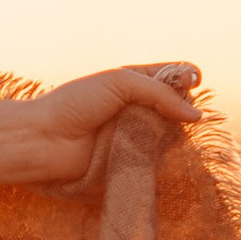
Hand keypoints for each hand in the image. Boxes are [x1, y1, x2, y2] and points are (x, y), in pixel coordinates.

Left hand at [0, 64, 201, 193]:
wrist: (43, 139)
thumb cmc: (75, 105)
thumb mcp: (120, 83)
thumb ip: (160, 93)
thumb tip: (197, 116)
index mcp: (134, 83)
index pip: (174, 76)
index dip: (188, 78)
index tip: (193, 81)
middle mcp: (138, 109)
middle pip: (179, 106)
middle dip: (181, 107)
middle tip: (171, 108)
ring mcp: (136, 137)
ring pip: (172, 134)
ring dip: (169, 132)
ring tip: (148, 130)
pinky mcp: (131, 163)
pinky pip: (157, 160)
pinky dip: (159, 155)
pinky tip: (150, 150)